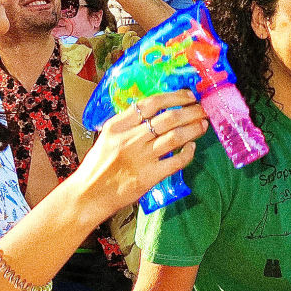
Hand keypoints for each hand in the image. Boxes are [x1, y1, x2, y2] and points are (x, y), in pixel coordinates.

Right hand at [72, 90, 207, 221]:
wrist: (88, 195)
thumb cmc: (97, 166)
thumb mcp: (106, 137)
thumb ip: (128, 124)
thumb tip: (155, 111)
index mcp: (117, 126)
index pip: (150, 103)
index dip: (174, 97)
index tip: (188, 95)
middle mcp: (130, 139)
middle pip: (168, 118)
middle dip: (191, 111)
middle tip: (202, 109)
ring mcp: (141, 158)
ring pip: (176, 137)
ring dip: (194, 128)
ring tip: (203, 124)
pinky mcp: (149, 177)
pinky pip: (176, 161)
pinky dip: (189, 152)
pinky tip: (193, 147)